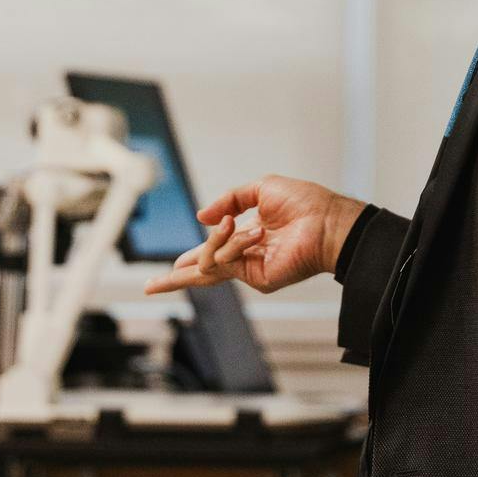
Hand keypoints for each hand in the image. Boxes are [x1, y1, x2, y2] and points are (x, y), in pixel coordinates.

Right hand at [142, 175, 366, 296]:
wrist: (326, 220)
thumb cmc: (304, 203)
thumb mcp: (260, 189)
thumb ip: (228, 200)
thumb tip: (201, 217)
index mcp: (247, 235)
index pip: (213, 249)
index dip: (190, 257)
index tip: (172, 266)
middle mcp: (246, 255)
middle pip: (203, 271)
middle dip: (176, 278)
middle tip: (151, 286)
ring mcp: (251, 269)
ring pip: (210, 262)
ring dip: (220, 241)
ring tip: (245, 226)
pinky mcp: (257, 277)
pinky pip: (227, 262)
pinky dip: (233, 245)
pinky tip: (254, 233)